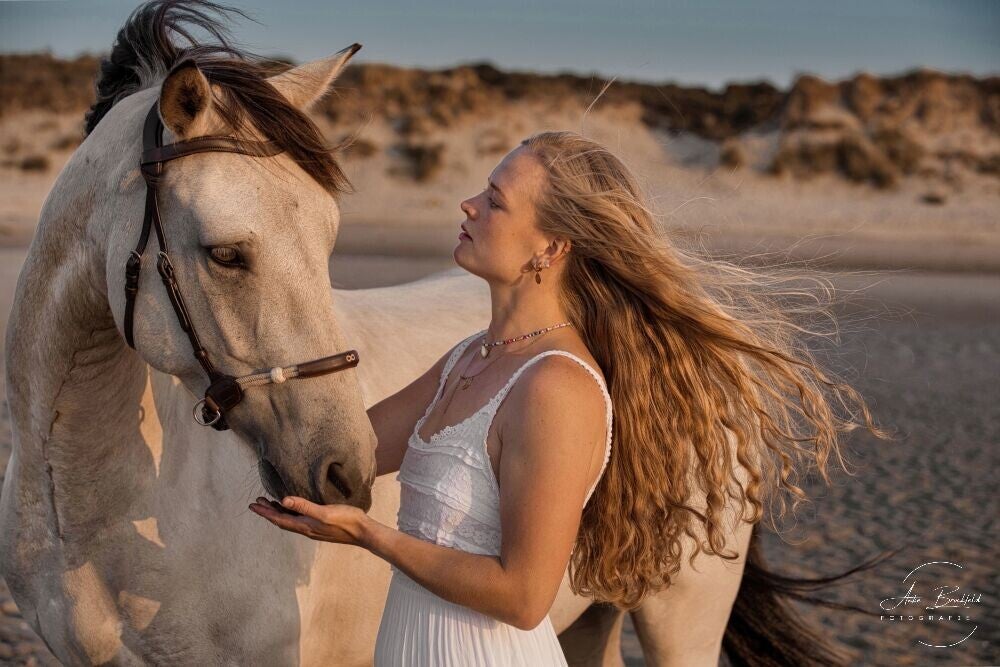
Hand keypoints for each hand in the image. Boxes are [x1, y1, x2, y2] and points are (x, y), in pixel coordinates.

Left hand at [249, 496, 370, 547]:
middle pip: (282, 520)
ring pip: (290, 520)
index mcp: (305, 525)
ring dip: (279, 512)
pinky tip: (294, 508)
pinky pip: (299, 519)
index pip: (279, 519)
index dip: (265, 512)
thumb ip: (304, 506)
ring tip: (270, 503)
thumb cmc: (345, 520)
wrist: (362, 532)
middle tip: (257, 502)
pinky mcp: (320, 526)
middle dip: (268, 511)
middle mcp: (306, 528)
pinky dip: (290, 513)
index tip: (253, 505)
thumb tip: (283, 501)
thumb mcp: (324, 512)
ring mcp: (313, 528)